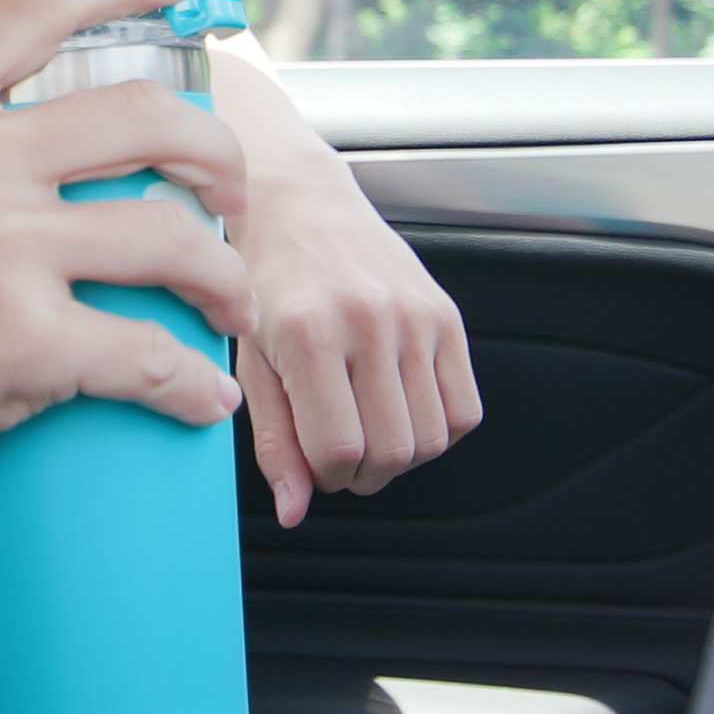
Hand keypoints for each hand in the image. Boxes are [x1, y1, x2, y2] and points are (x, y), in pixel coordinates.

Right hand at [0, 0, 257, 513]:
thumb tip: (22, 150)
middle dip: (217, 153)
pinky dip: (191, 383)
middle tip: (232, 192)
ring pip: (170, 237)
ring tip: (228, 305)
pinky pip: (148, 356)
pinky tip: (200, 398)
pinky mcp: (21, 339)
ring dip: (223, 277)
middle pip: (145, 118)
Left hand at [212, 65, 478, 527]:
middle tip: (339, 452)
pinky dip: (438, 429)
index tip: (313, 461)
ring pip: (432, 438)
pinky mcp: (447, 315)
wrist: (297, 203)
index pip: (340, 450)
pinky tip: (400, 409)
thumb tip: (297, 510)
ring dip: (401, 455)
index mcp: (311, 332)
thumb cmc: (261, 279)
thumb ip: (273, 439)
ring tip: (367, 429)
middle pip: (392, 451)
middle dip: (363, 473)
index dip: (326, 475)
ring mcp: (416, 316)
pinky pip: (465, 409)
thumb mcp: (248, 358)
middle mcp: (371, 321)